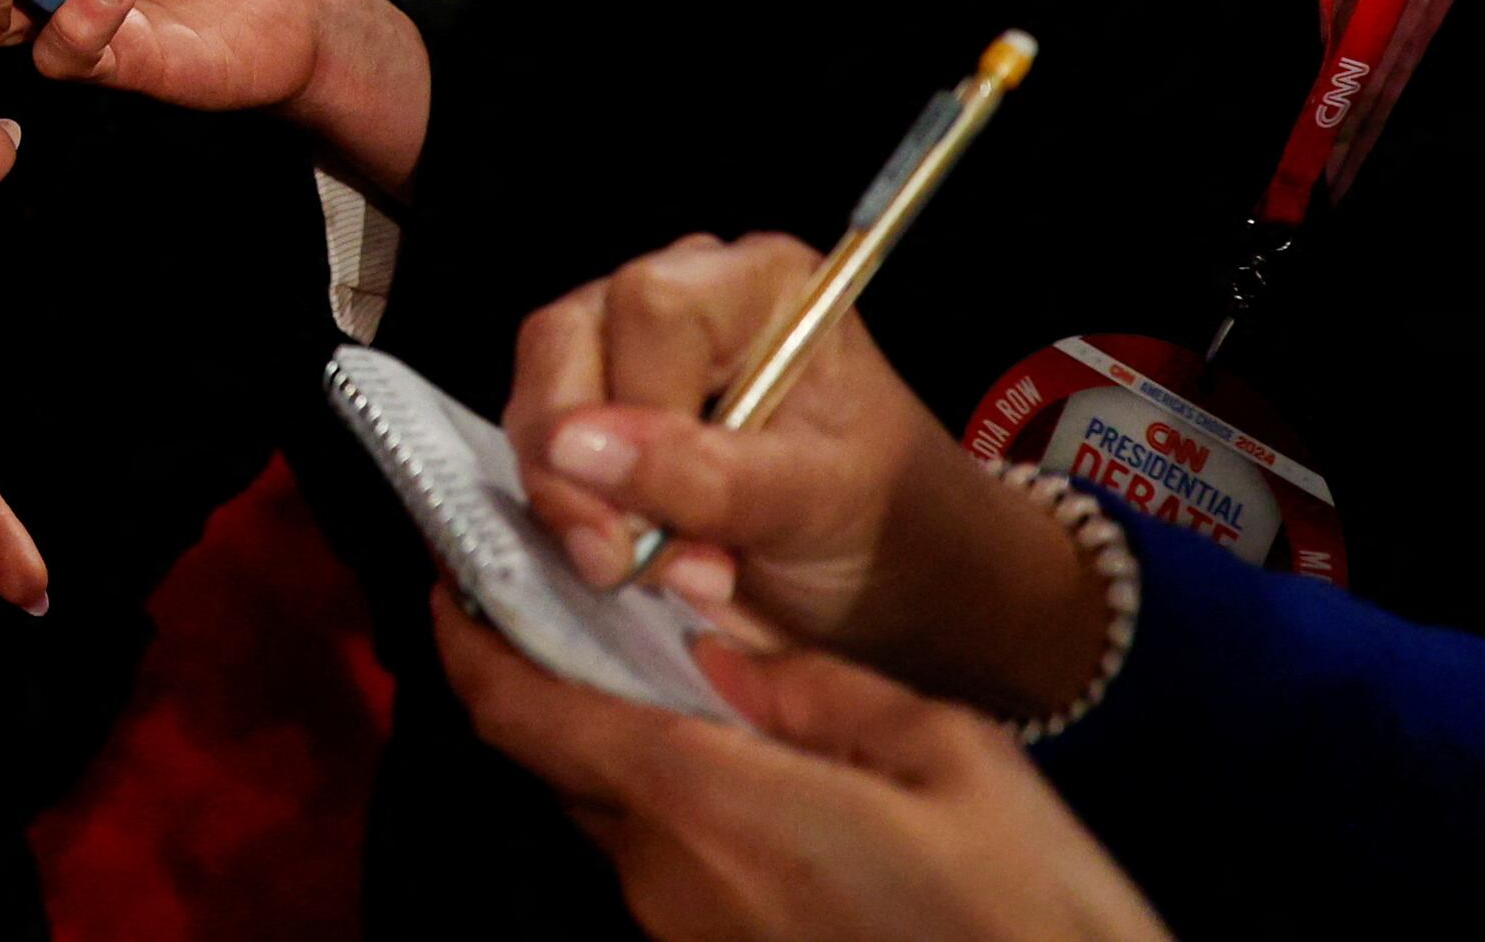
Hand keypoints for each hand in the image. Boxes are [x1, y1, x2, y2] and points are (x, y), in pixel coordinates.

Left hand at [438, 601, 1165, 941]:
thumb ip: (813, 684)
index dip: (467, 640)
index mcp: (701, 801)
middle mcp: (663, 877)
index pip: (520, 710)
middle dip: (557, 687)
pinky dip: (676, 817)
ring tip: (681, 694)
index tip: (452, 578)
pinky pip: (666, 875)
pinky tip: (741, 786)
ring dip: (627, 757)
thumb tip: (714, 640)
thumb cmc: (1032, 905)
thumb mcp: (948, 754)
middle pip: (560, 762)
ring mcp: (684, 938)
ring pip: (615, 820)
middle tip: (585, 616)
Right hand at [506, 234, 1110, 719]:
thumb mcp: (815, 504)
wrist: (899, 583)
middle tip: (618, 559)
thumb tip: (573, 447)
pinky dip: (572, 510)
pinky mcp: (603, 411)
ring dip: (571, 497)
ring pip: (540, 396)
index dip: (633, 406)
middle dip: (576, 464)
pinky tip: (635, 556)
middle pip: (566, 341)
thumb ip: (703, 474)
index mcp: (757, 286)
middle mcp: (684, 295)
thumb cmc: (887, 529)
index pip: (647, 309)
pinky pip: (544, 446)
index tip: (650, 517)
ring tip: (647, 567)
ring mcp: (632, 351)